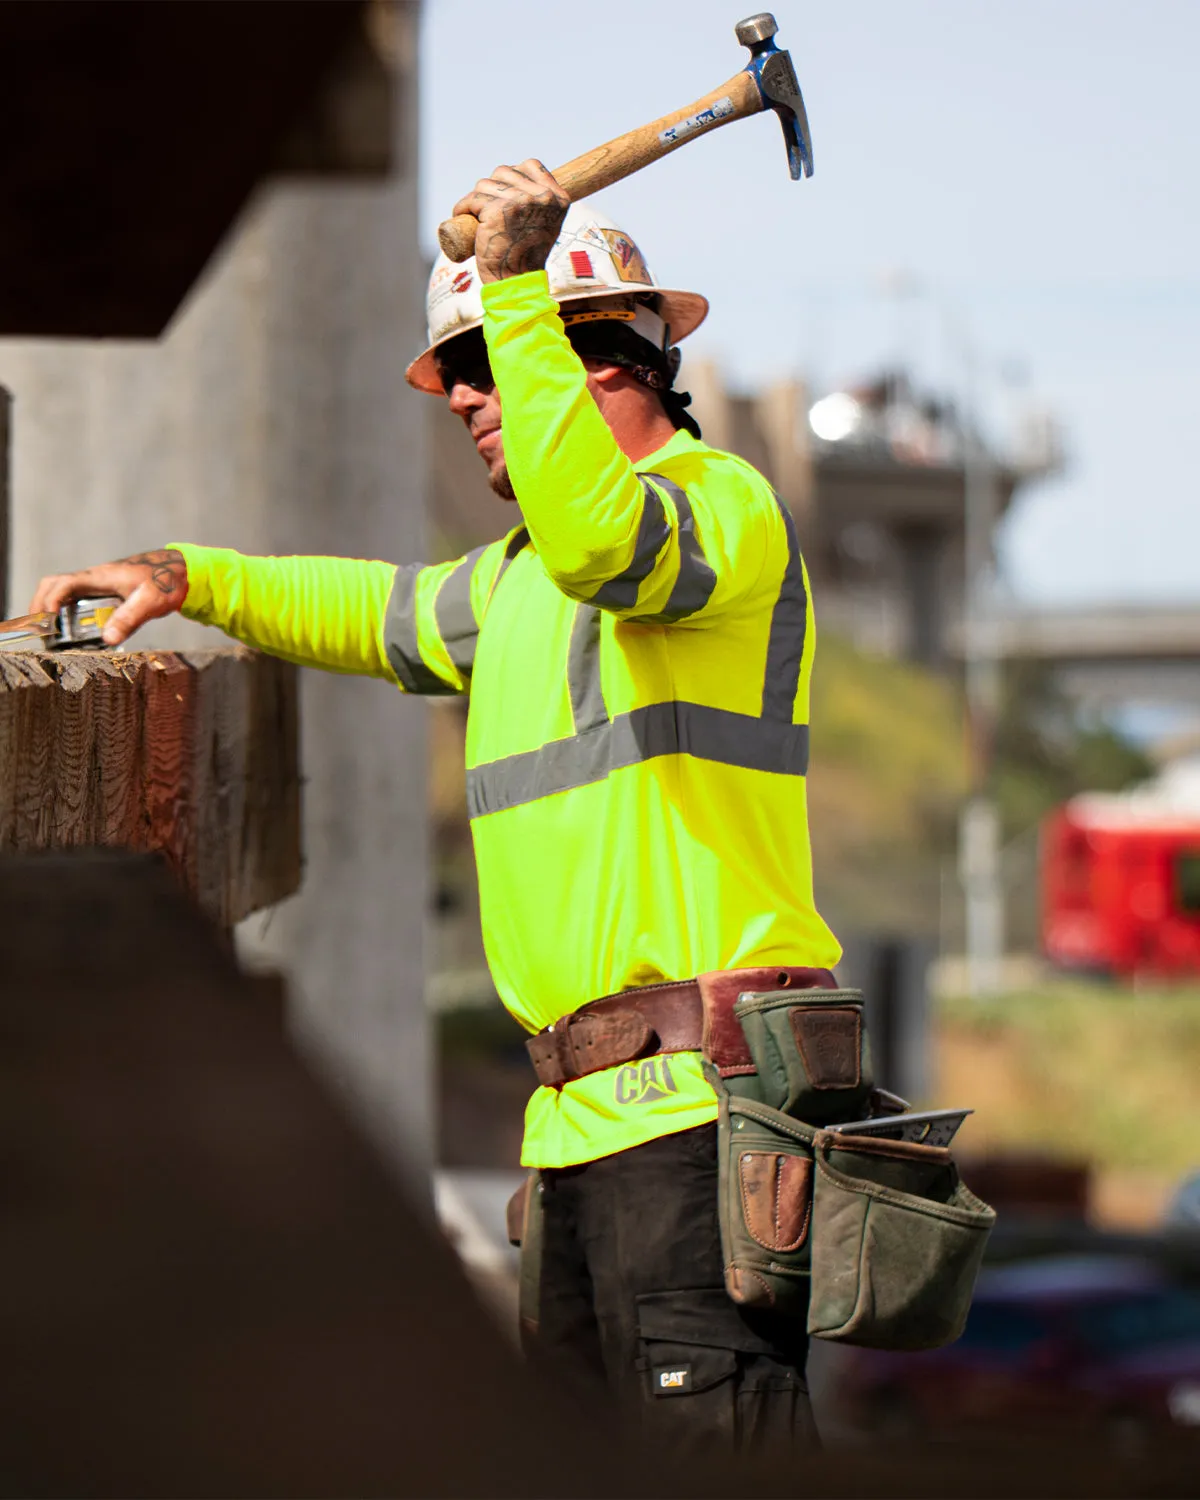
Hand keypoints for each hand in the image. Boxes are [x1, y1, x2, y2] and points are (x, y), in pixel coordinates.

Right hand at [30, 548, 188, 645]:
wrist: (180, 571)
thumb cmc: (166, 581)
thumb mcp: (150, 602)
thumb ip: (129, 619)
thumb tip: (107, 639)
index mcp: (101, 576)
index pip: (64, 584)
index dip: (50, 601)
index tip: (48, 622)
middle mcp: (94, 579)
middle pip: (54, 585)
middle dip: (41, 605)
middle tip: (39, 631)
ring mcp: (98, 585)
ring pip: (63, 593)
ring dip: (52, 610)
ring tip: (51, 636)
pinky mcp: (105, 592)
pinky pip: (78, 600)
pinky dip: (68, 614)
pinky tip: (73, 632)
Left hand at [452, 160, 568, 283]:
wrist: (518, 283)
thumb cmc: (527, 257)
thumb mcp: (546, 223)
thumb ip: (541, 202)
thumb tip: (521, 180)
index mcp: (558, 198)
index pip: (531, 165)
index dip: (513, 175)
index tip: (504, 193)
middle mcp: (542, 197)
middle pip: (504, 172)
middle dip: (491, 187)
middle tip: (487, 209)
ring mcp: (519, 202)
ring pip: (485, 184)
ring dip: (476, 198)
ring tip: (477, 217)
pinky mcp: (497, 211)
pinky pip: (472, 199)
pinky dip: (463, 208)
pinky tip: (463, 216)